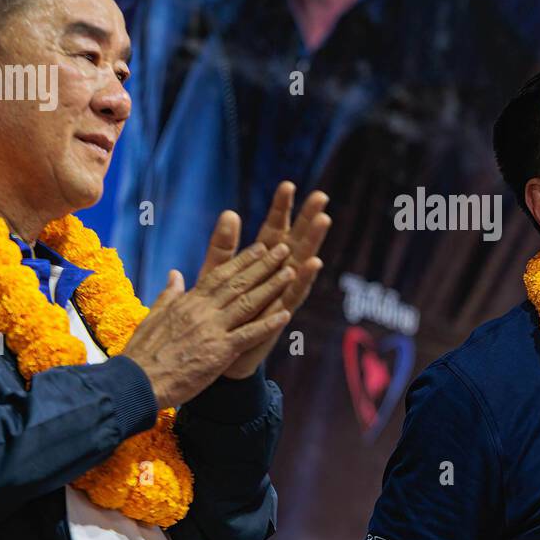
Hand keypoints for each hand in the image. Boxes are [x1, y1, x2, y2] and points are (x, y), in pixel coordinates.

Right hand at [121, 237, 295, 408]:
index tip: (261, 247)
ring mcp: (212, 330)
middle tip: (284, 249)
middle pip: (238, 283)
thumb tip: (176, 274)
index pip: (220, 275)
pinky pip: (249, 335)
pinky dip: (268, 324)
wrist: (136, 382)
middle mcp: (202, 311)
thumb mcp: (153, 316)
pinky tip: (286, 314)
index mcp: (188, 302)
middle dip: (264, 265)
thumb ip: (169, 294)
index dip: (243, 260)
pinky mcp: (219, 352)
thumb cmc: (142, 353)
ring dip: (271, 286)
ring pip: (248, 303)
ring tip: (291, 271)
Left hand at [208, 182, 330, 379]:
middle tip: (320, 196)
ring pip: (300, 263)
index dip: (280, 209)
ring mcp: (280, 295)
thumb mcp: (216, 274)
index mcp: (261, 263)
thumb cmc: (218, 313)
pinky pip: (294, 294)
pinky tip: (313, 262)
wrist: (217, 354)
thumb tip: (229, 212)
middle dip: (306, 219)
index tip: (288, 185)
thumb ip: (223, 246)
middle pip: (294, 242)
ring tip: (324, 220)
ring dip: (312, 242)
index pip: (273, 230)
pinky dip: (303, 279)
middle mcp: (276, 276)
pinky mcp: (279, 314)